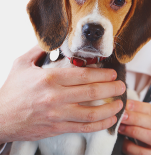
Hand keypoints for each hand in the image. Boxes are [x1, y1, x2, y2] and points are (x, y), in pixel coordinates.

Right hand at [0, 45, 124, 142]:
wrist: (0, 118)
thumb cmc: (12, 91)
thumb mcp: (21, 65)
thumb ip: (39, 50)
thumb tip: (53, 40)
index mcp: (49, 79)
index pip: (83, 75)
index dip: (102, 74)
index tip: (112, 73)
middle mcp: (55, 97)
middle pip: (91, 92)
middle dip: (111, 88)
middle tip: (122, 86)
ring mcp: (58, 114)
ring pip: (91, 113)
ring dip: (110, 108)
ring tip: (120, 103)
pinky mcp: (58, 128)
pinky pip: (84, 128)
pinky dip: (100, 125)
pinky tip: (109, 120)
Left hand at [119, 100, 150, 154]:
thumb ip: (148, 115)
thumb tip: (127, 107)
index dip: (138, 106)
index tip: (125, 104)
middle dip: (135, 118)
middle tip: (121, 115)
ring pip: (150, 138)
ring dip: (132, 131)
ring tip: (121, 128)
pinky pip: (142, 153)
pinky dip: (130, 147)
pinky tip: (123, 142)